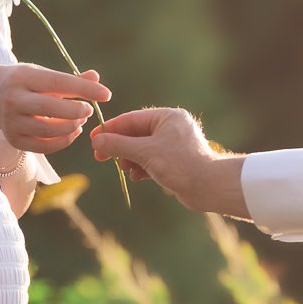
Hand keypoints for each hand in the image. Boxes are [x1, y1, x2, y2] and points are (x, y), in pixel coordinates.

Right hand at [0, 63, 110, 152]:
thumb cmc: (23, 82)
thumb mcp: (41, 73)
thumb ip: (69, 79)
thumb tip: (96, 77)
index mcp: (23, 77)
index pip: (58, 82)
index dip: (84, 88)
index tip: (106, 94)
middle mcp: (14, 99)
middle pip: (50, 108)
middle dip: (76, 110)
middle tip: (89, 110)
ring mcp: (12, 122)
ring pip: (48, 130)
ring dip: (71, 126)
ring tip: (80, 120)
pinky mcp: (14, 139)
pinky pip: (44, 146)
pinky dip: (63, 141)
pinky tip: (72, 132)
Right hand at [90, 106, 248, 214]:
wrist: (209, 187)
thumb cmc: (179, 164)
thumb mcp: (145, 152)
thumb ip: (119, 145)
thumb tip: (97, 141)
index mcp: (167, 117)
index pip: (131, 119)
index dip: (110, 129)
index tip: (93, 139)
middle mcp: (171, 127)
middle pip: (136, 134)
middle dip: (119, 147)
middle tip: (100, 157)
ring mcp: (173, 144)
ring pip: (142, 148)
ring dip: (130, 158)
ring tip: (124, 168)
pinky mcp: (175, 161)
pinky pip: (151, 160)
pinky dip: (142, 167)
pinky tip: (136, 176)